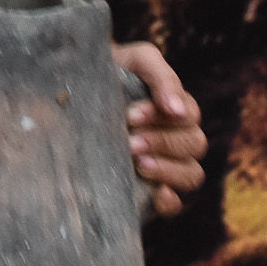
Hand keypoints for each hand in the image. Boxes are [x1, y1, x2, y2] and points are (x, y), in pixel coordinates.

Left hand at [111, 41, 205, 216]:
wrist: (72, 94)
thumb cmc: (109, 73)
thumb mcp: (135, 61)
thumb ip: (161, 77)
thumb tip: (176, 108)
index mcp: (176, 108)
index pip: (189, 115)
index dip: (163, 117)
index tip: (131, 115)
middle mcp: (177, 137)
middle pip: (194, 144)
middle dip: (162, 142)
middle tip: (130, 142)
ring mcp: (166, 166)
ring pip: (192, 174)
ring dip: (168, 169)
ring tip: (138, 164)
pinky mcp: (150, 192)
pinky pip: (176, 204)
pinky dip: (170, 201)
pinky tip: (156, 194)